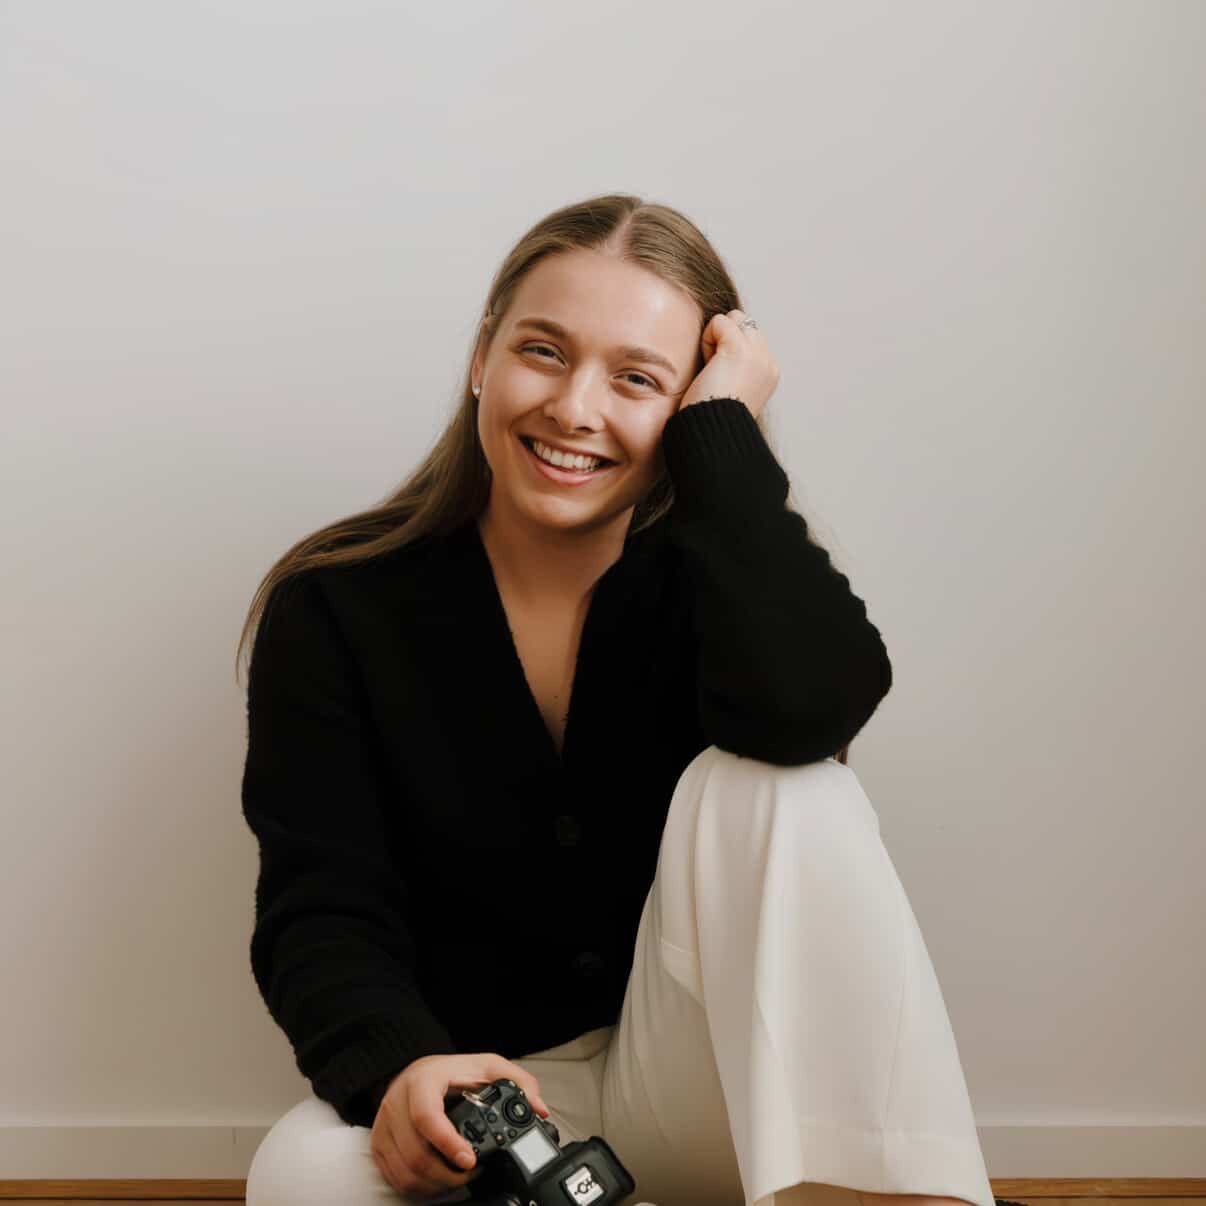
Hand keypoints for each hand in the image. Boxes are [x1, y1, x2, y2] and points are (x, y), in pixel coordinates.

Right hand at [370, 1052, 551, 1199]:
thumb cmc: (452, 1072)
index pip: (426, 1115)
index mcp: (424, 1081)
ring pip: (405, 1170)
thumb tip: (538, 1108)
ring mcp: (386, 1124)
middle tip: (471, 1174)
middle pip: (415, 1152)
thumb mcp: (487, 1066)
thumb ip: (517, 1082)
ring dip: (434, 1184)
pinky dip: (418, 1187)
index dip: (447, 1142)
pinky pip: (395, 1177)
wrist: (418, 1072)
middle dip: (446, 1173)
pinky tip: (438, 1182)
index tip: (469, 1160)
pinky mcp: (380, 1142)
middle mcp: (398, 1102)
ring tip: (458, 1179)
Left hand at [678, 309, 778, 420]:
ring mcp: (756, 354)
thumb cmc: (711, 418)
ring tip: (711, 367)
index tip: (719, 376)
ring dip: (716, 337)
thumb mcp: (731, 391)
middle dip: (724, 339)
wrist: (713, 433)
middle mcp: (767, 361)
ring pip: (734, 318)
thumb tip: (719, 351)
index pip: (750, 338)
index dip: (728, 348)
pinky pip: (720, 321)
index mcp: (768, 373)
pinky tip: (707, 363)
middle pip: (744, 323)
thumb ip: (733, 369)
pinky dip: (708, 338)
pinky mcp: (739, 349)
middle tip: (714, 370)